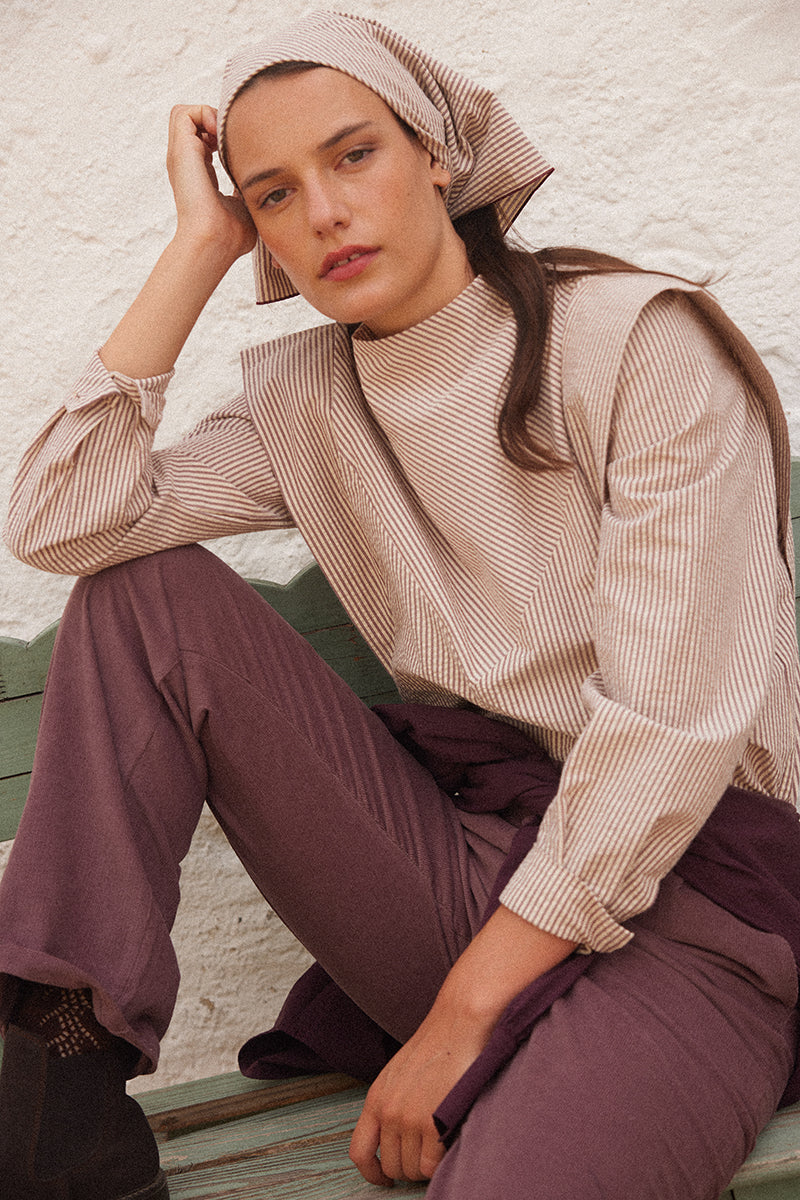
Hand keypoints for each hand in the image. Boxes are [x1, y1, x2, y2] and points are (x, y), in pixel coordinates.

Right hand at [166, 104, 256, 262]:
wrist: (215, 241)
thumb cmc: (232, 235)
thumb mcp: (246, 206)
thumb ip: (250, 189)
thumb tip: (267, 183)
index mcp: (200, 175)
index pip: (204, 141)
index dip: (222, 136)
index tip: (241, 147)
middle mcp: (187, 163)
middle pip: (192, 122)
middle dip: (213, 120)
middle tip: (232, 138)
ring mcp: (181, 156)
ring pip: (184, 114)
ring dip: (207, 114)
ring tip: (225, 134)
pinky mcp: (181, 151)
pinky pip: (184, 113)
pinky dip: (204, 113)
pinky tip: (221, 135)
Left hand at [348, 906, 576, 1185]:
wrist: (461, 1020)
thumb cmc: (439, 1043)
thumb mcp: (401, 1072)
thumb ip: (395, 1101)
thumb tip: (400, 1137)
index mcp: (377, 1097)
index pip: (360, 1152)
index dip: (373, 1173)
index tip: (386, 1180)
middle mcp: (388, 1111)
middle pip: (392, 1166)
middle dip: (410, 1166)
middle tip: (430, 1153)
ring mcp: (409, 1119)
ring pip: (412, 1169)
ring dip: (427, 1164)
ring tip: (442, 1144)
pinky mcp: (432, 1123)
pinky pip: (432, 1165)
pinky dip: (441, 1162)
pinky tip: (451, 1143)